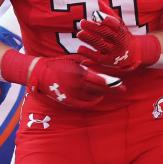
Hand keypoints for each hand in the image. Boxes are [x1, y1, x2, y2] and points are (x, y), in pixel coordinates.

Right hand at [1, 49, 119, 109]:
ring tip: (106, 91)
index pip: (101, 80)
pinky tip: (97, 98)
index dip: (112, 83)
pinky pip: (84, 104)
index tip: (121, 83)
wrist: (40, 73)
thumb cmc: (58, 64)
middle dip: (113, 90)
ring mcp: (72, 94)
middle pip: (100, 90)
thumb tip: (101, 68)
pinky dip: (92, 101)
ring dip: (102, 94)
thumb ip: (87, 64)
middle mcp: (77, 85)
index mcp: (79, 73)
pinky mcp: (68, 100)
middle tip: (122, 90)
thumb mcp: (74, 59)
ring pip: (93, 97)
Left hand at [76, 3, 160, 73]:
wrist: (133, 54)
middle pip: (106, 34)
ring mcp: (114, 52)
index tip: (96, 15)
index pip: (116, 25)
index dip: (107, 20)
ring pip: (101, 45)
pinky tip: (80, 48)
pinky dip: (88, 53)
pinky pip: (97, 58)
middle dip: (94, 28)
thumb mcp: (118, 24)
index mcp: (122, 31)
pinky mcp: (107, 61)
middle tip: (82, 22)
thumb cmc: (121, 35)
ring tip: (79, 34)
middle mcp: (119, 42)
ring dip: (89, 39)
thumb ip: (107, 12)